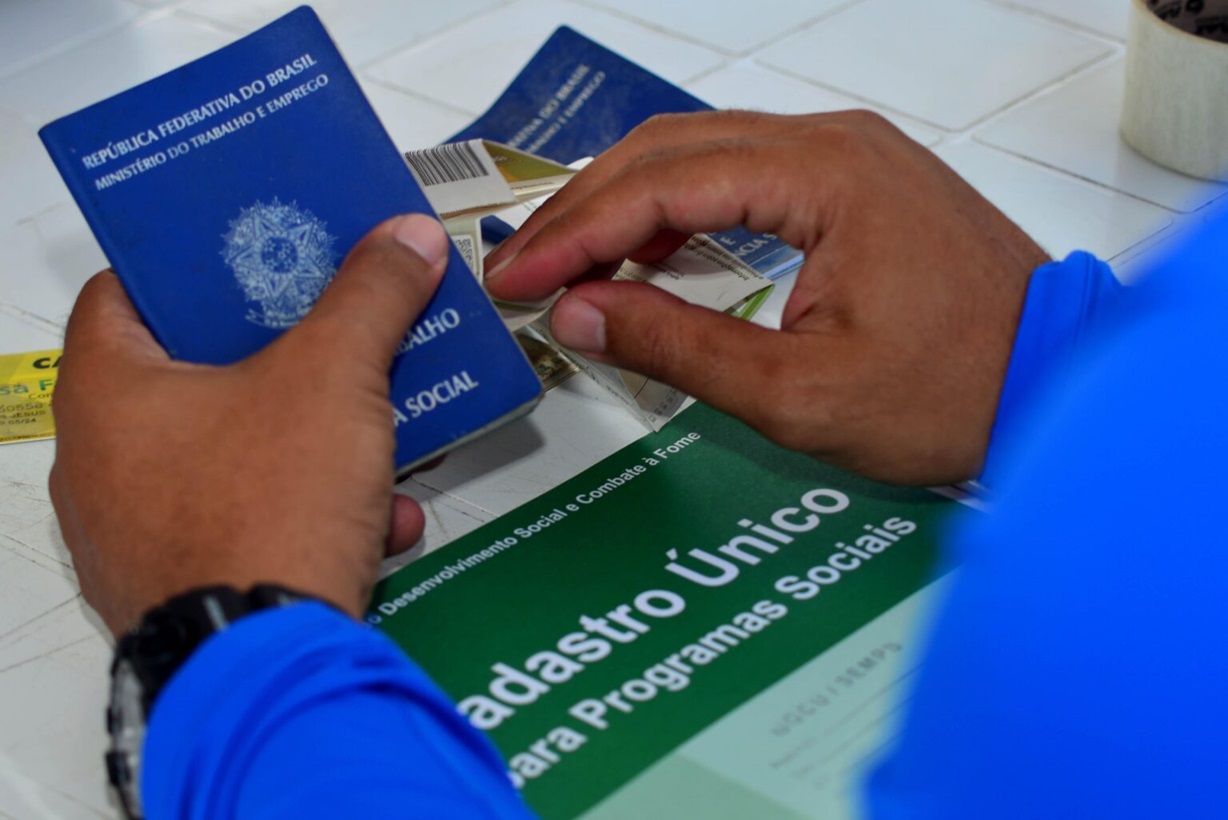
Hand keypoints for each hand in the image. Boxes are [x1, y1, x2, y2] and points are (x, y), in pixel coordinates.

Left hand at [49, 214, 449, 634]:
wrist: (269, 665)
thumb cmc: (267, 510)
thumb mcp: (334, 377)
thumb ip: (370, 296)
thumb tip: (402, 238)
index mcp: (108, 393)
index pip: (128, 289)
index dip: (197, 263)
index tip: (259, 253)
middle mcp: (103, 463)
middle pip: (193, 373)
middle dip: (279, 352)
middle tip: (331, 329)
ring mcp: (137, 533)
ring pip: (229, 455)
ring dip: (307, 439)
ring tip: (371, 427)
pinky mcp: (182, 586)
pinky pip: (248, 523)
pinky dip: (309, 512)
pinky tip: (374, 518)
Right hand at [485, 110, 1048, 484]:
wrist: (1060, 384)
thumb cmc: (954, 393)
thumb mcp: (799, 394)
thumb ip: (678, 348)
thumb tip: (579, 314)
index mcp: (825, 176)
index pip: (660, 185)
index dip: (573, 231)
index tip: (515, 276)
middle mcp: (835, 143)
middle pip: (671, 150)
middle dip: (584, 207)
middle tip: (522, 266)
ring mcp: (850, 155)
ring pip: (703, 153)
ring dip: (628, 203)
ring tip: (569, 262)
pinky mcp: (857, 182)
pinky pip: (745, 173)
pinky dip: (683, 209)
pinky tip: (650, 254)